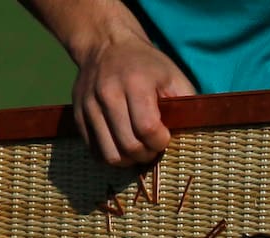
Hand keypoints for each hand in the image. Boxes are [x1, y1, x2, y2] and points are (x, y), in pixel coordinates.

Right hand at [71, 32, 195, 166]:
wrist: (105, 45)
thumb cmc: (146, 64)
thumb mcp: (172, 75)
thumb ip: (185, 103)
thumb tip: (191, 133)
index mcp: (135, 83)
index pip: (147, 129)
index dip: (160, 142)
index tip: (164, 137)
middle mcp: (108, 95)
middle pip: (129, 146)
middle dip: (146, 155)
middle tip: (152, 148)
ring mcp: (89, 107)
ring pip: (110, 155)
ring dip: (128, 160)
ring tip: (137, 150)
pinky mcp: (78, 116)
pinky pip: (95, 151)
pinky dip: (111, 155)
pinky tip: (121, 145)